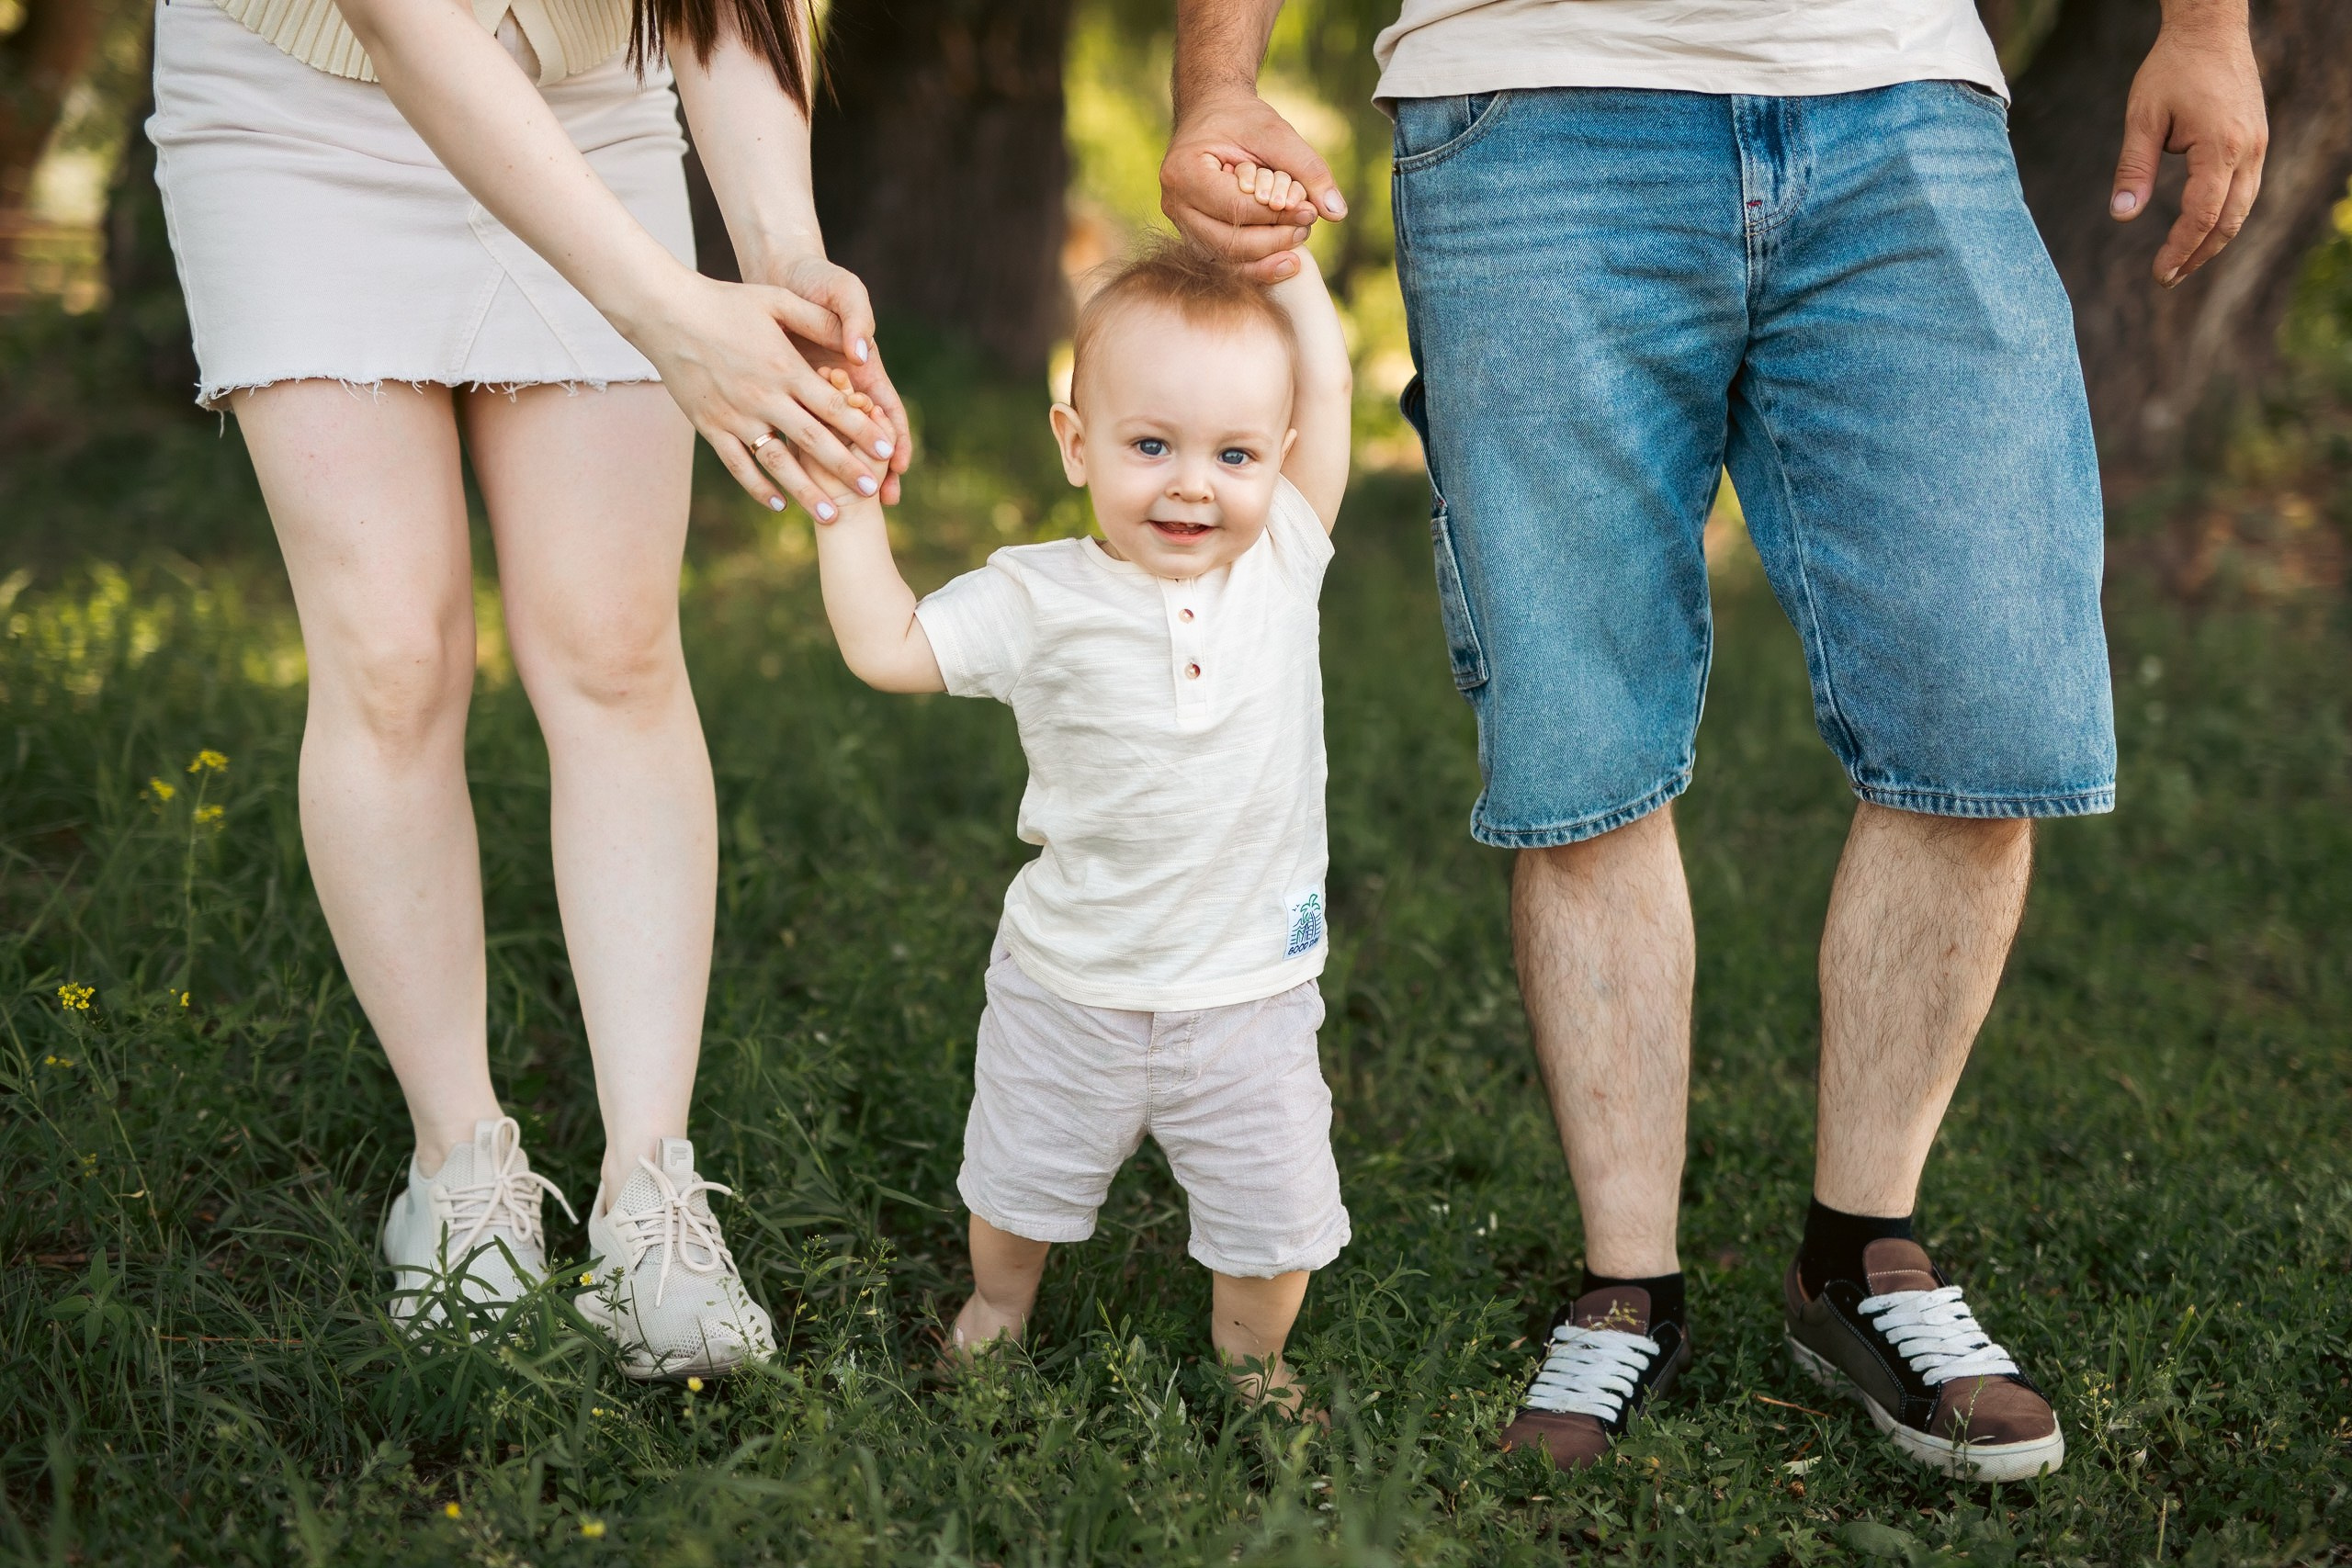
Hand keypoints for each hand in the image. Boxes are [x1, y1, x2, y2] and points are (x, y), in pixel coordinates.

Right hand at [636, 268, 898, 518]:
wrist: (666, 313)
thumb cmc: (726, 302)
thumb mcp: (777, 300)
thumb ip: (818, 322)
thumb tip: (857, 343)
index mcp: (784, 367)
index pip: (833, 405)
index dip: (862, 429)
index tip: (888, 450)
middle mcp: (763, 397)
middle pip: (812, 441)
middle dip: (845, 468)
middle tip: (871, 491)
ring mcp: (735, 416)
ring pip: (777, 463)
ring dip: (805, 491)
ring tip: (831, 516)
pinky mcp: (710, 427)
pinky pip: (738, 465)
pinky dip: (758, 487)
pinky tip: (779, 504)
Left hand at [756, 253, 915, 505]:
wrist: (780, 274)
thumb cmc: (817, 280)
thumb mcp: (844, 291)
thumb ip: (856, 319)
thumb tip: (860, 354)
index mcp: (862, 369)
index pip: (887, 410)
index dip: (896, 437)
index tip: (899, 464)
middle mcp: (842, 388)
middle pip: (863, 437)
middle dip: (876, 468)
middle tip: (884, 501)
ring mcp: (814, 394)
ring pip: (830, 442)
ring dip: (837, 473)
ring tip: (843, 503)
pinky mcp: (787, 393)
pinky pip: (793, 428)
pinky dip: (797, 454)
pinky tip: (796, 482)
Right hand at [1162, 92, 1342, 281]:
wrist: (1211, 115)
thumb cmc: (1240, 120)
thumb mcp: (1275, 132)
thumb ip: (1307, 168)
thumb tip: (1337, 213)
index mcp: (1184, 172)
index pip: (1235, 208)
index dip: (1276, 217)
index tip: (1310, 212)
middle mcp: (1175, 203)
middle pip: (1227, 242)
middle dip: (1272, 241)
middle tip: (1305, 229)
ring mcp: (1181, 223)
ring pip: (1224, 259)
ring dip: (1265, 259)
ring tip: (1297, 246)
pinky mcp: (1194, 235)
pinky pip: (1224, 261)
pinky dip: (1255, 265)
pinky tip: (1284, 262)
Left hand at [2109, 12, 2267, 287]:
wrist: (2210, 30)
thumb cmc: (2171, 70)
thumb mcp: (2142, 119)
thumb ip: (2133, 170)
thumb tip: (2122, 216)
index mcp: (2220, 147)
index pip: (2201, 215)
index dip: (2180, 250)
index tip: (2159, 274)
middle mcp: (2248, 150)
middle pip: (2229, 221)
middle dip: (2199, 255)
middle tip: (2167, 278)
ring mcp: (2258, 145)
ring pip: (2243, 208)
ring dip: (2214, 240)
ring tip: (2182, 263)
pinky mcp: (2256, 139)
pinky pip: (2246, 189)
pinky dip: (2225, 215)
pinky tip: (2201, 228)